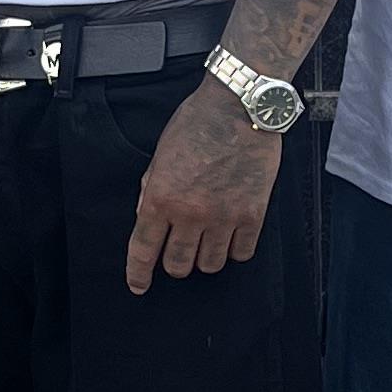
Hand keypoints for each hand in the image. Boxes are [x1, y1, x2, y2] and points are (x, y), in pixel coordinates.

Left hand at [126, 76, 282, 292]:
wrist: (240, 106)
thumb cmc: (198, 122)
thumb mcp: (161, 152)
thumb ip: (150, 188)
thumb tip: (145, 215)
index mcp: (160, 197)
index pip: (143, 250)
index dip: (138, 274)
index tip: (139, 285)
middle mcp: (190, 213)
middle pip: (178, 265)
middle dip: (174, 265)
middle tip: (178, 253)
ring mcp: (223, 216)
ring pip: (210, 264)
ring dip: (205, 258)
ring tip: (207, 242)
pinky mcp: (252, 214)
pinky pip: (242, 252)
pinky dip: (235, 250)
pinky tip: (232, 237)